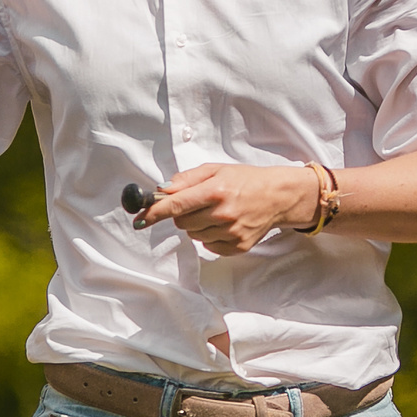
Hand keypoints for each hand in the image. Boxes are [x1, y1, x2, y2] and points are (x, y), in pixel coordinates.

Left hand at [134, 162, 317, 255]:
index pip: (175, 205)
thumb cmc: (245, 180)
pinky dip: (209, 236)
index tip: (139, 219)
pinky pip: (208, 245)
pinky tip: (223, 224)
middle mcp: (222, 214)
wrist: (278, 197)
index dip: (153, 213)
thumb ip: (186, 180)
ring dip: (196, 225)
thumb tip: (161, 191)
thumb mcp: (216, 170)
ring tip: (215, 212)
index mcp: (215, 191)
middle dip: (181, 213)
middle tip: (197, 203)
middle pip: (181, 222)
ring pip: (193, 235)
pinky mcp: (237, 246)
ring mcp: (230, 232)